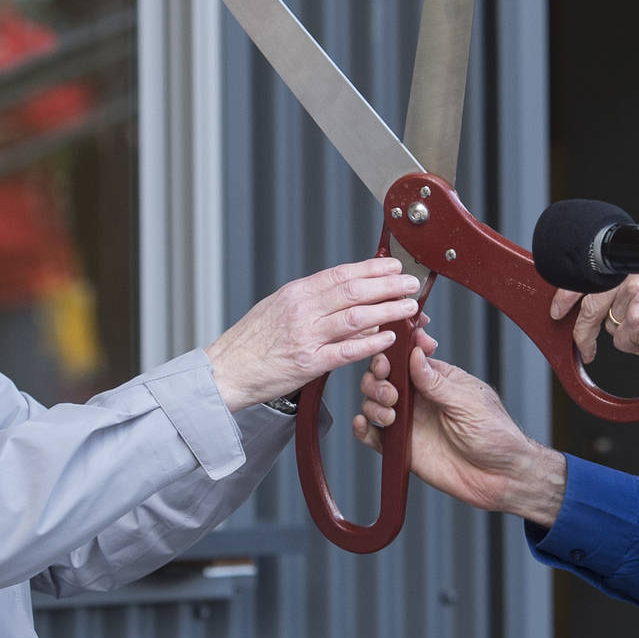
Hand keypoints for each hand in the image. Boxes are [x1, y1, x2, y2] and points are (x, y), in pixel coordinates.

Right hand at [206, 258, 420, 411]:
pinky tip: (389, 338)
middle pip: (353, 291)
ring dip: (387, 311)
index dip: (372, 268)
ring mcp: (306, 337)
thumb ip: (310, 299)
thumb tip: (344, 289)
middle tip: (411, 284)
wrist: (226, 370)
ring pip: (355, 317)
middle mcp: (302, 310)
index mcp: (296, 293)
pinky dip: (370, 343)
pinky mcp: (308, 364)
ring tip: (410, 308)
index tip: (394, 267)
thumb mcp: (278, 307)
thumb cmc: (251, 341)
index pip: (341, 274)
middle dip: (388, 286)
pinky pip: (346, 351)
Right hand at [353, 333, 566, 526]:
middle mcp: (419, 398)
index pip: (405, 357)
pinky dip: (363, 429)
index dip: (391, 354)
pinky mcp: (402, 448)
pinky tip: (364, 425)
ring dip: (372, 403)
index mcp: (438, 379)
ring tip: (389, 415)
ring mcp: (409, 422)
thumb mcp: (468, 403)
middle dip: (377, 379)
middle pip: (383, 378)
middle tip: (391, 393)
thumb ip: (437, 382)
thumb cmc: (496, 435)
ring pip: (373, 403)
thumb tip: (415, 354)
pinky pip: (373, 436)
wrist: (500, 477)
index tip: (388, 360)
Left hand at [547, 275, 638, 366]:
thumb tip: (619, 309)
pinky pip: (626, 343)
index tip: (558, 306)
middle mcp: (634, 277)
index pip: (592, 274)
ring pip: (611, 326)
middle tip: (582, 347)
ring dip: (626, 339)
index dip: (569, 292)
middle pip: (590, 304)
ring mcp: (634, 299)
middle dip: (580, 329)